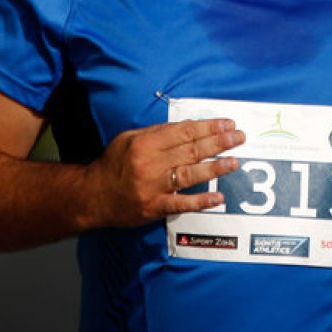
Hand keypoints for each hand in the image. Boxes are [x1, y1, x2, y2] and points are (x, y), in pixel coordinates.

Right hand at [83, 118, 243, 227]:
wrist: (93, 196)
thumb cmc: (113, 164)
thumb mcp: (129, 139)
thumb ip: (157, 133)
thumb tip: (187, 127)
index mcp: (145, 143)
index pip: (183, 132)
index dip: (207, 127)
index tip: (227, 124)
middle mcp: (150, 164)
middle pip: (190, 151)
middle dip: (218, 143)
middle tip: (239, 138)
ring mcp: (152, 187)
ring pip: (189, 175)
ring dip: (215, 168)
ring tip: (234, 162)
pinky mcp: (154, 208)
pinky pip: (181, 204)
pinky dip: (200, 201)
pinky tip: (218, 197)